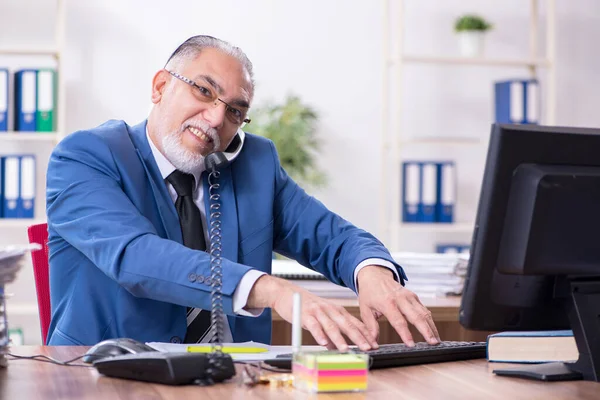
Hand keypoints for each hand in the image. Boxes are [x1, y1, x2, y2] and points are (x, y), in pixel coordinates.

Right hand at [247, 275, 377, 350]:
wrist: (288, 293)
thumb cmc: (307, 306)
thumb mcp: (324, 314)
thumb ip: (334, 328)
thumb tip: (342, 345)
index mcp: (337, 310)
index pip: (355, 323)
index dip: (365, 334)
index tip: (374, 345)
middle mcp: (330, 310)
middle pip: (347, 325)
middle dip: (358, 337)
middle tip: (367, 348)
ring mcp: (318, 312)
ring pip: (331, 326)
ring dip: (339, 339)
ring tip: (346, 349)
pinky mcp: (305, 315)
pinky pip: (313, 326)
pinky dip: (319, 335)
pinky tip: (323, 343)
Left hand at [357, 265, 439, 345]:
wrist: (375, 275)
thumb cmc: (369, 293)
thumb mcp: (365, 309)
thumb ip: (370, 326)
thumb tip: (373, 342)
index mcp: (387, 303)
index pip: (398, 321)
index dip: (405, 334)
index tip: (411, 345)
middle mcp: (400, 299)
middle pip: (416, 316)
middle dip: (426, 331)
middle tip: (433, 343)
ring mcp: (409, 296)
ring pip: (424, 313)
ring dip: (432, 327)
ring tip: (436, 340)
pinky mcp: (414, 296)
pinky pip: (424, 309)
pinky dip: (430, 320)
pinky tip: (433, 331)